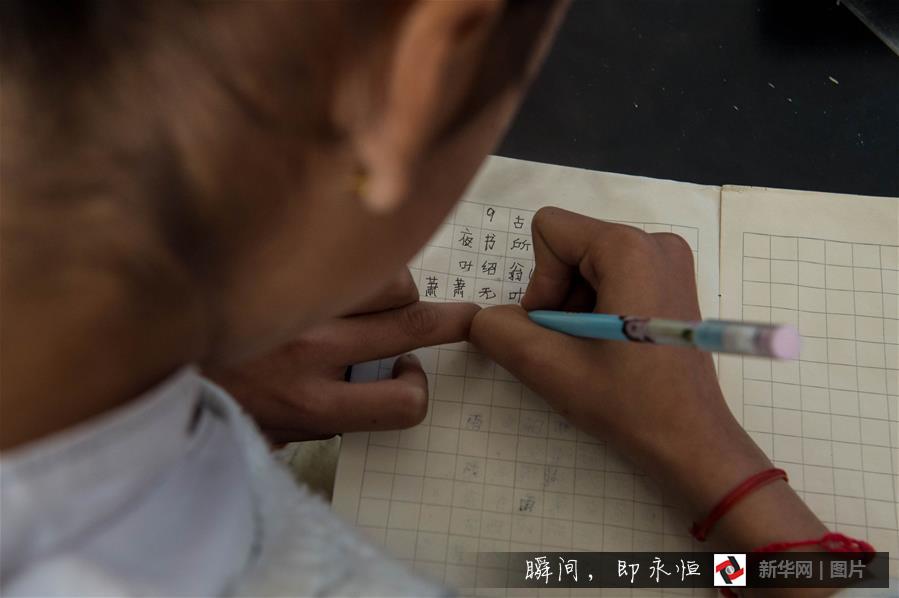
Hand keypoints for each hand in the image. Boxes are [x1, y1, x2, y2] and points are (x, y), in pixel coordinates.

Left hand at [208, 271, 478, 442]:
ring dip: (398, 290)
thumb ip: (313, 419)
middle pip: (415, 328)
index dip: (414, 389)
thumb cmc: (196, 399)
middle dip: (453, 322)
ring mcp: (299, 302)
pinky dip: (359, 259)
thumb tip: (354, 393)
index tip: (403, 377)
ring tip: (380, 293)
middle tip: (467, 316)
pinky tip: (344, 264)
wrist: (123, 356)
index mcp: (310, 406)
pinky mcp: (280, 268)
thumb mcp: (262, 433)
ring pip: (393, 283)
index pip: (404, 402)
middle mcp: (313, 352)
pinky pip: (348, 254)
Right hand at [470, 208, 826, 551]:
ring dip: (576, 308)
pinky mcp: (671, 282)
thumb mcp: (548, 368)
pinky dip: (598, 310)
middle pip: (569, 248)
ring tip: (597, 352)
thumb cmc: (628, 404)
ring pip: (586, 265)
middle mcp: (655, 241)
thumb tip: (481, 316)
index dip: (541, 283)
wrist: (690, 442)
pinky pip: (611, 277)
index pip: (549, 230)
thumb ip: (498, 331)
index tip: (561, 330)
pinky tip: (613, 348)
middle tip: (578, 347)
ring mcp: (669, 260)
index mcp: (629, 247)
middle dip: (559, 298)